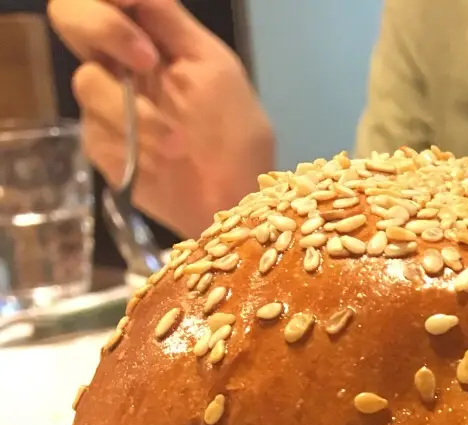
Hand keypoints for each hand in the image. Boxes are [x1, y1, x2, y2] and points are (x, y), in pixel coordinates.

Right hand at [47, 0, 275, 237]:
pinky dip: (135, 145)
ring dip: (135, 111)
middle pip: (69, 18)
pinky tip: (164, 161)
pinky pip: (96, 130)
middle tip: (146, 61)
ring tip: (176, 141)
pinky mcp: (101, 145)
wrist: (236, 200)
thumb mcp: (213, 64)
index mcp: (145, 36)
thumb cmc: (235, 134)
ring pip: (87, 80)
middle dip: (104, 29)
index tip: (130, 2)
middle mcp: (116, 63)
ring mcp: (105, 105)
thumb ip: (169, 18)